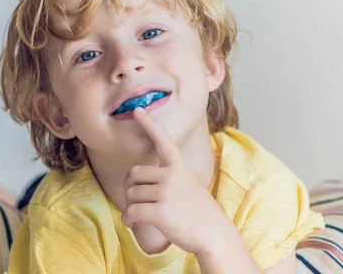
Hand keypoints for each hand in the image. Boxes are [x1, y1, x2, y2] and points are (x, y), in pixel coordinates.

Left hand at [120, 107, 231, 254]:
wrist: (214, 233)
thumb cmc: (199, 212)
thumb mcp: (189, 185)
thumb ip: (170, 177)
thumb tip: (142, 182)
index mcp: (179, 166)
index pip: (163, 140)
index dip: (149, 124)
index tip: (138, 110)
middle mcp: (172, 175)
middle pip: (133, 174)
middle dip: (130, 189)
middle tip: (137, 201)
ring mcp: (166, 192)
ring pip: (130, 194)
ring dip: (130, 207)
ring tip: (139, 216)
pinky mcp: (160, 211)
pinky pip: (131, 211)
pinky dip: (128, 219)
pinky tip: (133, 223)